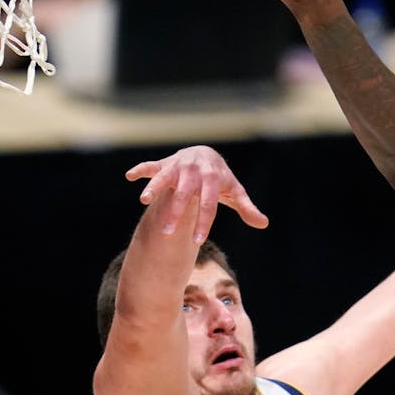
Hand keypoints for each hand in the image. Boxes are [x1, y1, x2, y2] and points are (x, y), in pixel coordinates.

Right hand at [127, 146, 268, 240]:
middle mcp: (194, 171)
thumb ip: (246, 208)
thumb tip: (264, 224)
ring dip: (154, 188)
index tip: (197, 241)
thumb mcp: (235, 191)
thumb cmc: (221, 179)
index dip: (204, 222)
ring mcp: (178, 166)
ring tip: (143, 200)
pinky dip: (141, 170)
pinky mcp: (164, 163)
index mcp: (213, 179)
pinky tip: (130, 176)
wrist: (207, 154)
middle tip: (167, 232)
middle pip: (185, 193)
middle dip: (176, 212)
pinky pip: (151, 166)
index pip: (210, 203)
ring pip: (165, 177)